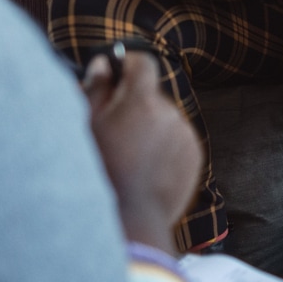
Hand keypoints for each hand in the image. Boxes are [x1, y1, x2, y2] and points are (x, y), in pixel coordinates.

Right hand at [82, 48, 203, 254]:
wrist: (130, 218)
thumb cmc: (100, 170)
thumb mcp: (88, 127)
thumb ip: (97, 89)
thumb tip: (104, 65)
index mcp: (142, 101)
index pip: (143, 63)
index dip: (128, 64)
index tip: (116, 74)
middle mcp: (170, 113)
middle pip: (152, 95)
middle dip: (134, 104)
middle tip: (113, 128)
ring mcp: (185, 136)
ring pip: (165, 120)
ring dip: (150, 128)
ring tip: (128, 156)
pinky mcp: (194, 157)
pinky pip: (177, 142)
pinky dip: (163, 148)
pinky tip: (145, 169)